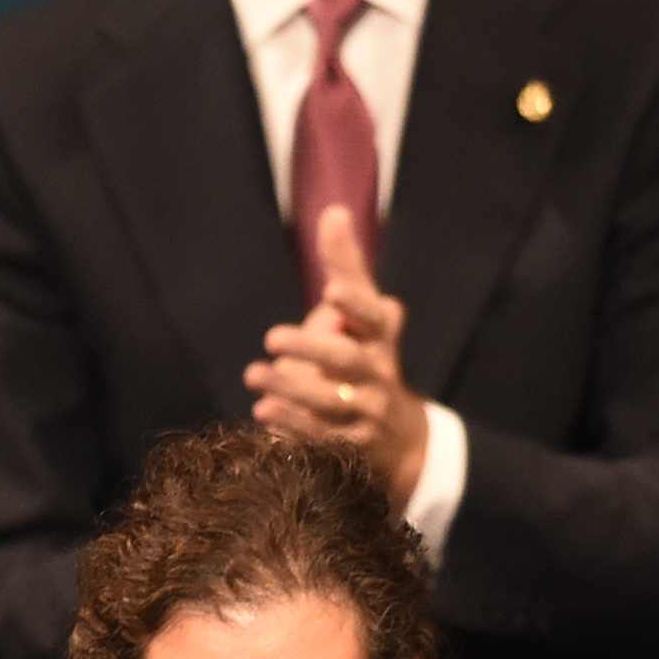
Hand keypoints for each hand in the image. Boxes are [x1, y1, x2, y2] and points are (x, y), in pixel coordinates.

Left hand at [247, 206, 430, 501]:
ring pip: (330, 402)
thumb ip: (347, 267)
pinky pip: (323, 438)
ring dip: (291, 390)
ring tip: (254, 376)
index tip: (333, 290)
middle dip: (312, 349)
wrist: (404, 439)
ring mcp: (368, 413)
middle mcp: (379, 373)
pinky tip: (264, 413)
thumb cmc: (371, 360)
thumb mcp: (365, 316)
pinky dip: (293, 427)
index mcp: (382, 338)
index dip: (356, 305)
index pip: (375, 317)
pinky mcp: (354, 446)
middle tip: (272, 338)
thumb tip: (333, 212)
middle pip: (348, 362)